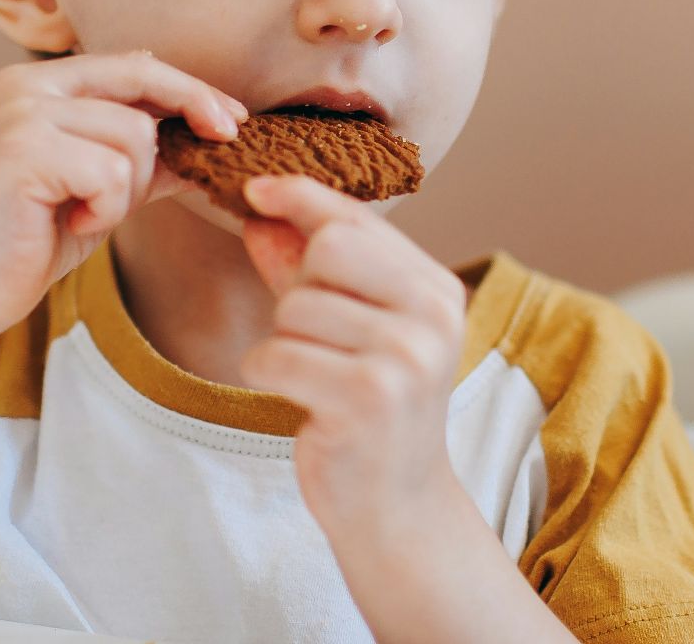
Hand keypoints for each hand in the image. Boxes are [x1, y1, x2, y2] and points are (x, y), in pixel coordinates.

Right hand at [0, 49, 248, 334]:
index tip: (232, 117)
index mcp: (39, 82)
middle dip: (188, 115)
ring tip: (87, 213)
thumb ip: (145, 151)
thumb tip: (214, 129)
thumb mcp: (104, 184)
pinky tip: (74, 222)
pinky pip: (110, 172)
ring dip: (128, 189)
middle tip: (226, 139)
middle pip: (140, 85)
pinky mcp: (21, 150)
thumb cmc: (36, 236)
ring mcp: (19, 113)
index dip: (190, 88)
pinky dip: (107, 209)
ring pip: (132, 135)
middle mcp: (23, 84)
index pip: (133, 66)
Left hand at [235, 173, 471, 547]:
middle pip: (327, 249)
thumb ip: (308, 268)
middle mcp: (433, 315)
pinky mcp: (367, 398)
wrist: (396, 504)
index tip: (256, 189)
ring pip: (295, 307)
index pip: (357, 219)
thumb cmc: (370, 409)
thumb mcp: (349, 328)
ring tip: (315, 376)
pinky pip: (276, 355)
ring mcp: (406, 357)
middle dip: (297, 287)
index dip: (300, 196)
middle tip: (311, 335)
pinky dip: (268, 373)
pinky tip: (300, 399)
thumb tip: (262, 211)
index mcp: (436, 288)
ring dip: (283, 341)